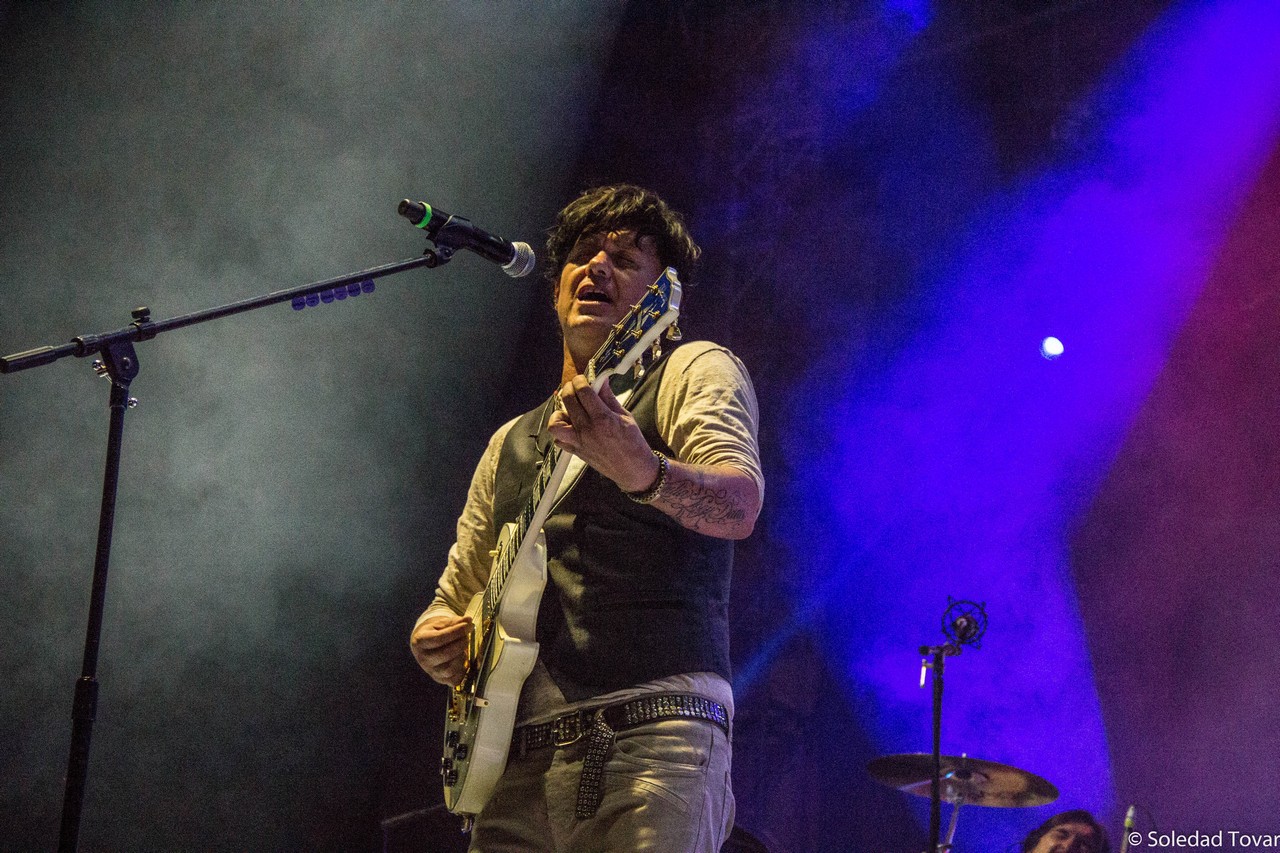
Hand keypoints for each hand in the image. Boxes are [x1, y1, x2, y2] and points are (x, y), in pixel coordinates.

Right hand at [410, 614, 471, 685]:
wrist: (426, 645)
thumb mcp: (441, 623)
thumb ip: (455, 622)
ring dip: (461, 657)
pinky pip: (454, 680)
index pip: (438, 639)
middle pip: (444, 655)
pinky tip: (462, 659)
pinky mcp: (440, 679)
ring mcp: (431, 671)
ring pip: (449, 670)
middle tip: (467, 637)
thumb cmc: (435, 632)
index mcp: (420, 641)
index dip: (456, 632)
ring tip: (464, 648)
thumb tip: (468, 620)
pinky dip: (462, 670)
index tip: (468, 626)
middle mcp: (423, 658)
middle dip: (460, 644)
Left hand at [547, 375, 659, 492]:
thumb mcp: (625, 416)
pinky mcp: (576, 452)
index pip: (583, 391)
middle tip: (575, 388)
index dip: (581, 380)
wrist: (633, 470)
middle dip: (569, 388)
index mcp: (603, 418)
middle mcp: (588, 429)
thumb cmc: (633, 442)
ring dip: (559, 412)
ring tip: (570, 411)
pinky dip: (561, 432)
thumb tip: (601, 380)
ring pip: (555, 423)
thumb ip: (609, 398)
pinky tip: (572, 427)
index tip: (583, 379)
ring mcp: (579, 442)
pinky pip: (558, 440)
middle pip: (568, 400)